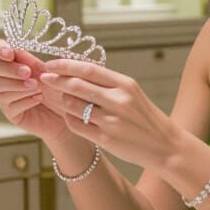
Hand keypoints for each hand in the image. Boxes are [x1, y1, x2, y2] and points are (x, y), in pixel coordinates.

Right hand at [0, 39, 69, 143]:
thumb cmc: (60, 89)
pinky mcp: (11, 113)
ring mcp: (6, 95)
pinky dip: (24, 100)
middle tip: (28, 72)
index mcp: (16, 61)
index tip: (11, 54)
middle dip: (11, 69)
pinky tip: (38, 99)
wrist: (69, 112)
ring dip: (17, 85)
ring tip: (37, 87)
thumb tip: (20, 50)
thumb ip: (36, 63)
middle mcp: (7, 77)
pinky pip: (9, 104)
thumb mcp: (51, 72)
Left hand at [39, 58, 175, 168]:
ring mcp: (112, 120)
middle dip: (56, 80)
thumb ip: (109, 83)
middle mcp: (118, 100)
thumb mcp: (133, 94)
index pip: (89, 69)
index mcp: (125, 84)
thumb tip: (78, 71)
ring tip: (61, 100)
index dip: (66, 65)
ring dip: (63, 101)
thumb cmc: (146, 118)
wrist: (165, 146)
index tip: (51, 64)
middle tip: (44, 79)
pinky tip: (71, 117)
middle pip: (77, 85)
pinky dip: (70, 119)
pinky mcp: (106, 139)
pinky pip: (77, 125)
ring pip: (73, 105)